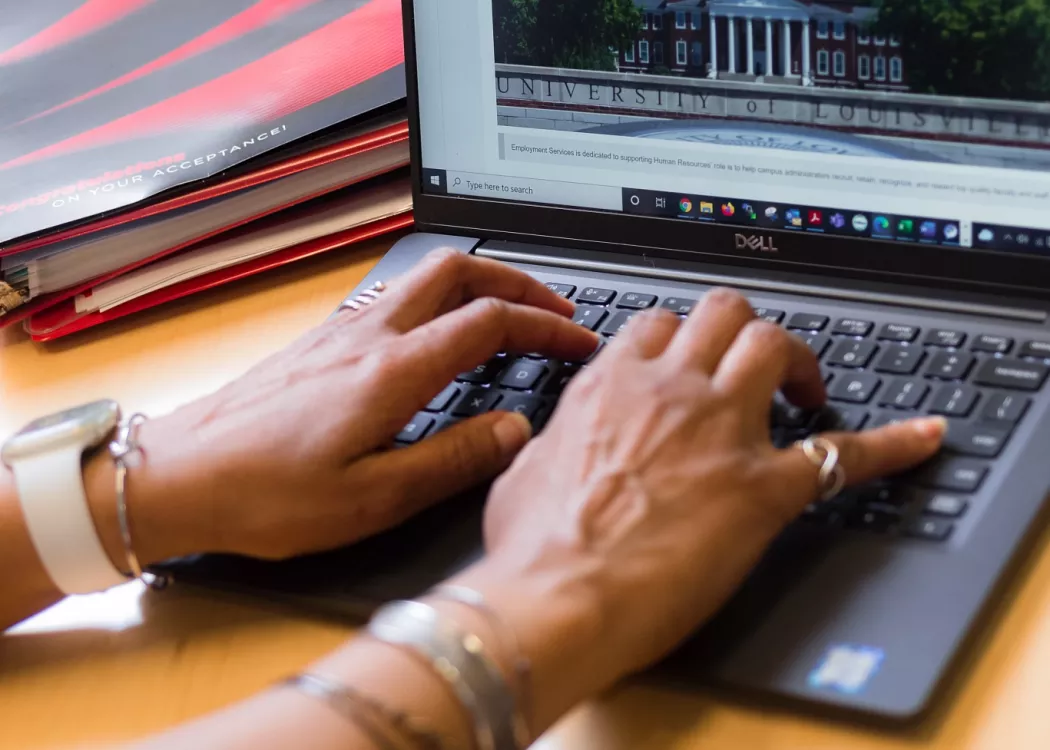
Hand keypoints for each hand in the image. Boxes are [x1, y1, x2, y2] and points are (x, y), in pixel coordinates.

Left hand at [84, 250, 597, 567]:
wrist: (178, 475)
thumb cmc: (267, 495)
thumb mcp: (373, 498)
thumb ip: (454, 459)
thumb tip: (515, 430)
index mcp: (392, 370)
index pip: (491, 322)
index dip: (548, 327)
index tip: (582, 342)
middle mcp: (369, 334)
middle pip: (459, 270)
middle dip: (518, 282)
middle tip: (556, 310)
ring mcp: (342, 330)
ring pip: (425, 275)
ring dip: (479, 283)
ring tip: (510, 313)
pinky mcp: (321, 339)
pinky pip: (395, 295)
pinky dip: (439, 298)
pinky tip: (439, 333)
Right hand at [449, 288, 944, 730]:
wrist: (558, 595)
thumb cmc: (534, 545)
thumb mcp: (523, 474)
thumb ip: (549, 441)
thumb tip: (545, 442)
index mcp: (612, 385)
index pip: (660, 325)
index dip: (682, 337)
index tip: (691, 356)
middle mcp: (671, 390)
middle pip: (724, 313)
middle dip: (743, 329)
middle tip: (754, 360)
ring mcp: (722, 431)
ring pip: (775, 345)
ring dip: (796, 358)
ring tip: (807, 387)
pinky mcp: (764, 487)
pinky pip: (844, 452)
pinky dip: (890, 443)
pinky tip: (920, 438)